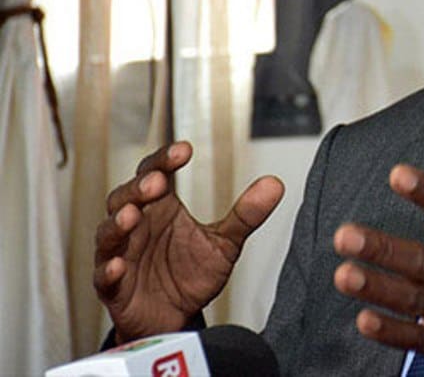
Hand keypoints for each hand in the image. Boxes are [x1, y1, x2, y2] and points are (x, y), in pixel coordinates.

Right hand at [94, 141, 283, 341]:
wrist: (179, 317)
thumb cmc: (192, 274)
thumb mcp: (225, 242)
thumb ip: (246, 214)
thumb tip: (275, 184)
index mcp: (161, 208)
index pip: (155, 173)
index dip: (165, 160)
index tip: (184, 150)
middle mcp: (137, 226)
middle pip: (126, 197)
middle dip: (139, 188)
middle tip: (157, 182)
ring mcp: (122, 254)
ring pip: (109, 233)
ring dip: (118, 223)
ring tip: (132, 215)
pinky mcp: (114, 287)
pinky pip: (104, 277)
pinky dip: (109, 269)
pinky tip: (118, 265)